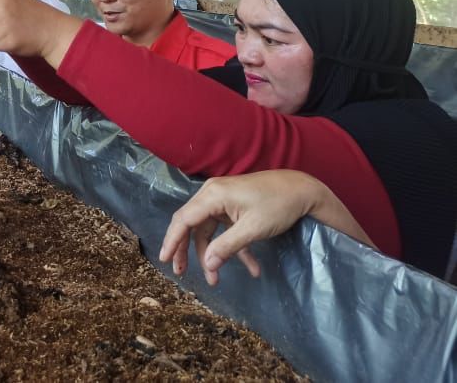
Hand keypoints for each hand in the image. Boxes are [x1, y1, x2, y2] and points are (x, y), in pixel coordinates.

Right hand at [158, 171, 364, 285]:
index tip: (165, 260)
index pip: (183, 220)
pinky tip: (252, 268)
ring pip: (207, 230)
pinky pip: (225, 230)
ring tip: (215, 279)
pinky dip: (234, 249)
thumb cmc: (278, 205)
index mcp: (212, 196)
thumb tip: (207, 264)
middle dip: (187, 250)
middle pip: (191, 225)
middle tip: (181, 272)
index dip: (172, 241)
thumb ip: (227, 246)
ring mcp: (223, 201)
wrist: (303, 190)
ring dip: (212, 254)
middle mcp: (212, 195)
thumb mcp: (253, 229)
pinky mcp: (233, 207)